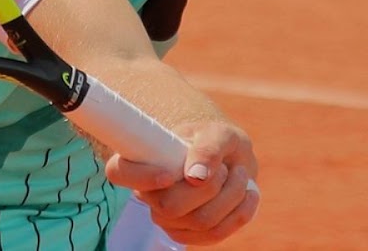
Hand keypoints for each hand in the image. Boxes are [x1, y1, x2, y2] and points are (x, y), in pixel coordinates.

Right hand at [106, 120, 260, 244]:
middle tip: (226, 168)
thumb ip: (207, 147)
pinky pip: (215, 235)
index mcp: (141, 160)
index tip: (171, 174)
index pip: (119, 172)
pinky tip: (248, 196)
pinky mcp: (187, 235)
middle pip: (170, 205)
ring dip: (232, 196)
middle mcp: (147, 193)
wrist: (231, 161)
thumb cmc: (216, 141)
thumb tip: (196, 176)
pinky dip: (240, 214)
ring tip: (238, 175)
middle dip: (212, 187)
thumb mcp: (218, 133)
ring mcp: (165, 218)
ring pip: (200, 221)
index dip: (141, 177)